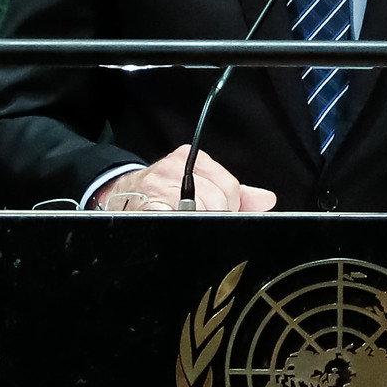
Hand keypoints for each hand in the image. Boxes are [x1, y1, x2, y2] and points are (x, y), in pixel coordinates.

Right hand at [93, 147, 276, 212]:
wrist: (119, 193)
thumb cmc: (164, 191)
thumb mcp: (202, 183)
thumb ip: (235, 193)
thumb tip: (266, 200)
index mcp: (193, 158)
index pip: (229, 187)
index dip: (231, 209)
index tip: (222, 215)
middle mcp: (175, 167)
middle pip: (217, 201)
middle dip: (216, 219)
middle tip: (203, 224)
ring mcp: (158, 185)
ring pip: (199, 212)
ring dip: (198, 225)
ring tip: (188, 225)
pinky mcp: (144, 204)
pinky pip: (173, 220)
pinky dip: (180, 227)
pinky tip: (177, 227)